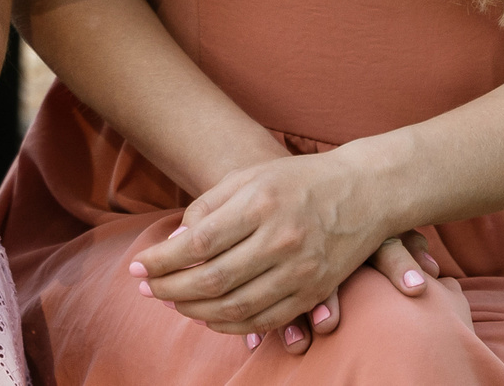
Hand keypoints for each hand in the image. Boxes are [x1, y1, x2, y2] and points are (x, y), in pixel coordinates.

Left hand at [129, 149, 405, 346]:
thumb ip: (208, 208)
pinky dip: (232, 325)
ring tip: (171, 302)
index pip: (198, 243)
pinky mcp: (315, 290)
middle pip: (213, 279)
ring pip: (237, 306)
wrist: (365, 191)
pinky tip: (209, 317)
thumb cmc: (297, 180)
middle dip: (171, 289)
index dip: (162, 260)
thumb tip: (173, 245)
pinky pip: (266, 319)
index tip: (137, 268)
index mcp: (259, 205)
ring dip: (196, 310)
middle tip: (147, 289)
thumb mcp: (249, 177)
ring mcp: (301, 269)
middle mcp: (281, 239)